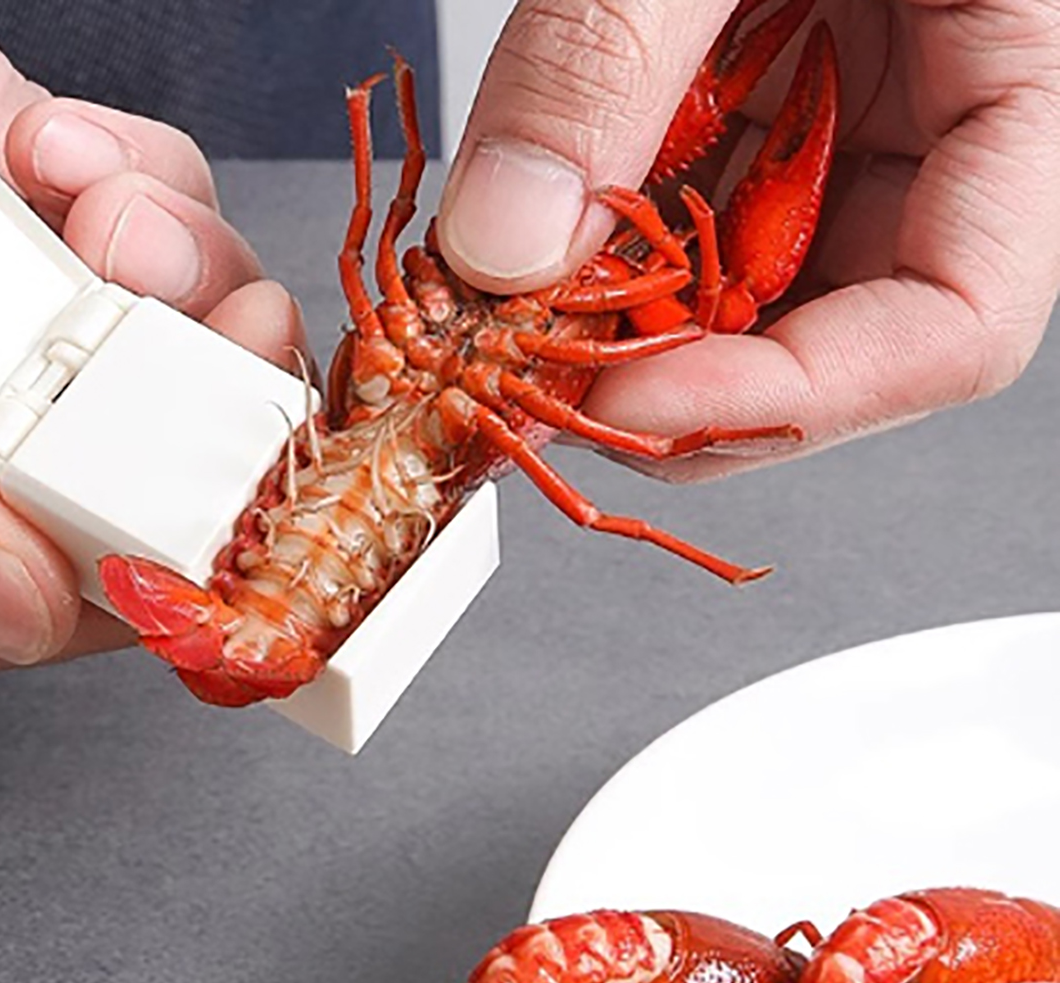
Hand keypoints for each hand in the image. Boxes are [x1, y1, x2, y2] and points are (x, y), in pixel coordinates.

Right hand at [0, 0, 305, 663]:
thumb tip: (11, 613)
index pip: (25, 599)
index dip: (140, 563)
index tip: (205, 501)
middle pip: (122, 472)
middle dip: (203, 407)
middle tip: (224, 334)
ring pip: (149, 337)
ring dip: (175, 271)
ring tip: (103, 214)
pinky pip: (120, 209)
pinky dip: (124, 172)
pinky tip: (49, 149)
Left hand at [435, 0, 1059, 473]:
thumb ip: (604, 60)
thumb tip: (503, 245)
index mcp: (1022, 47)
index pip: (957, 320)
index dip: (792, 399)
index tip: (633, 406)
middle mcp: (942, 92)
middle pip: (841, 326)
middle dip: (683, 371)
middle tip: (541, 380)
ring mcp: (854, 91)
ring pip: (753, 279)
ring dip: (631, 319)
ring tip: (521, 311)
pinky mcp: (768, 71)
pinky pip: (695, 197)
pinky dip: (608, 236)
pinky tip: (539, 230)